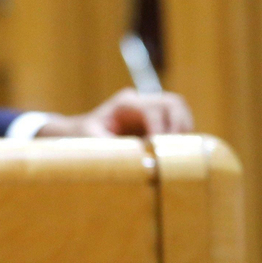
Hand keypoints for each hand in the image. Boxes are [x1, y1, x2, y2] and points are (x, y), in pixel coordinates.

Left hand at [38, 88, 193, 137]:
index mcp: (124, 104)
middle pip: (173, 102)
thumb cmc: (81, 138)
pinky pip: (178, 120)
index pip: (153, 109)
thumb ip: (115, 150)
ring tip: (176, 152)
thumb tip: (143, 161)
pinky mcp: (156, 118)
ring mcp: (149, 107)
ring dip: (184, 130)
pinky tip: (174, 151)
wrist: (77, 134)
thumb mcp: (92, 143)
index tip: (158, 148)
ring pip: (179, 109)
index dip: (161, 129)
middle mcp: (139, 101)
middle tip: (173, 150)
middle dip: (179, 126)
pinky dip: (181, 134)